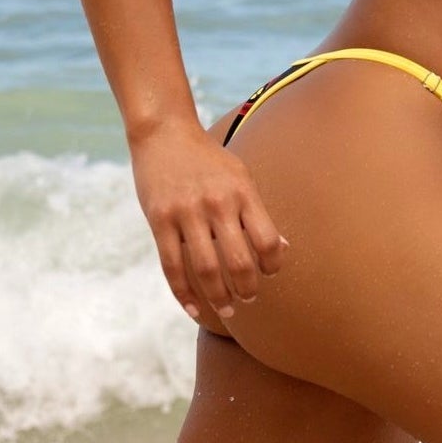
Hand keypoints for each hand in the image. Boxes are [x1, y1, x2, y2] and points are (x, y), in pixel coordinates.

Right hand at [130, 118, 288, 325]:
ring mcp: (186, 212)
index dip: (273, 264)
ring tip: (228, 308)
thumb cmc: (207, 159)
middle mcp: (217, 203)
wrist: (164, 133)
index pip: (267, 240)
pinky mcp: (160, 220)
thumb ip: (257, 212)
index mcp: (242, 191)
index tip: (270, 273)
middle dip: (248, 289)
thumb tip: (281, 249)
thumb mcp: (240, 176)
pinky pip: (172, 267)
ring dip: (219, 297)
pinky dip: (184, 294)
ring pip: (206, 269)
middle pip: (239, 261)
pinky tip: (194, 308)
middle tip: (249, 299)